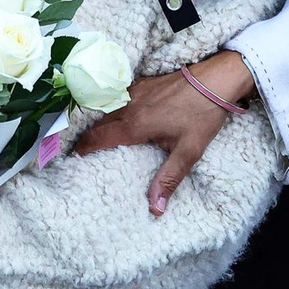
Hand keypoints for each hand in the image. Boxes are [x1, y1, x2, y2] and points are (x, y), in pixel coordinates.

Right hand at [77, 50, 254, 216]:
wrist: (215, 80)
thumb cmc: (201, 116)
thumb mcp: (188, 152)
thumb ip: (168, 179)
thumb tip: (155, 209)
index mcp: (136, 124)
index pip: (101, 137)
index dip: (85, 147)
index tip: (73, 157)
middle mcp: (130, 105)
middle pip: (100, 122)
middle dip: (87, 136)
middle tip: (78, 149)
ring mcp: (136, 90)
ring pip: (108, 108)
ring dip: (98, 121)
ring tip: (92, 135)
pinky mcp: (144, 82)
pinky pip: (119, 97)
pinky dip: (111, 108)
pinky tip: (116, 114)